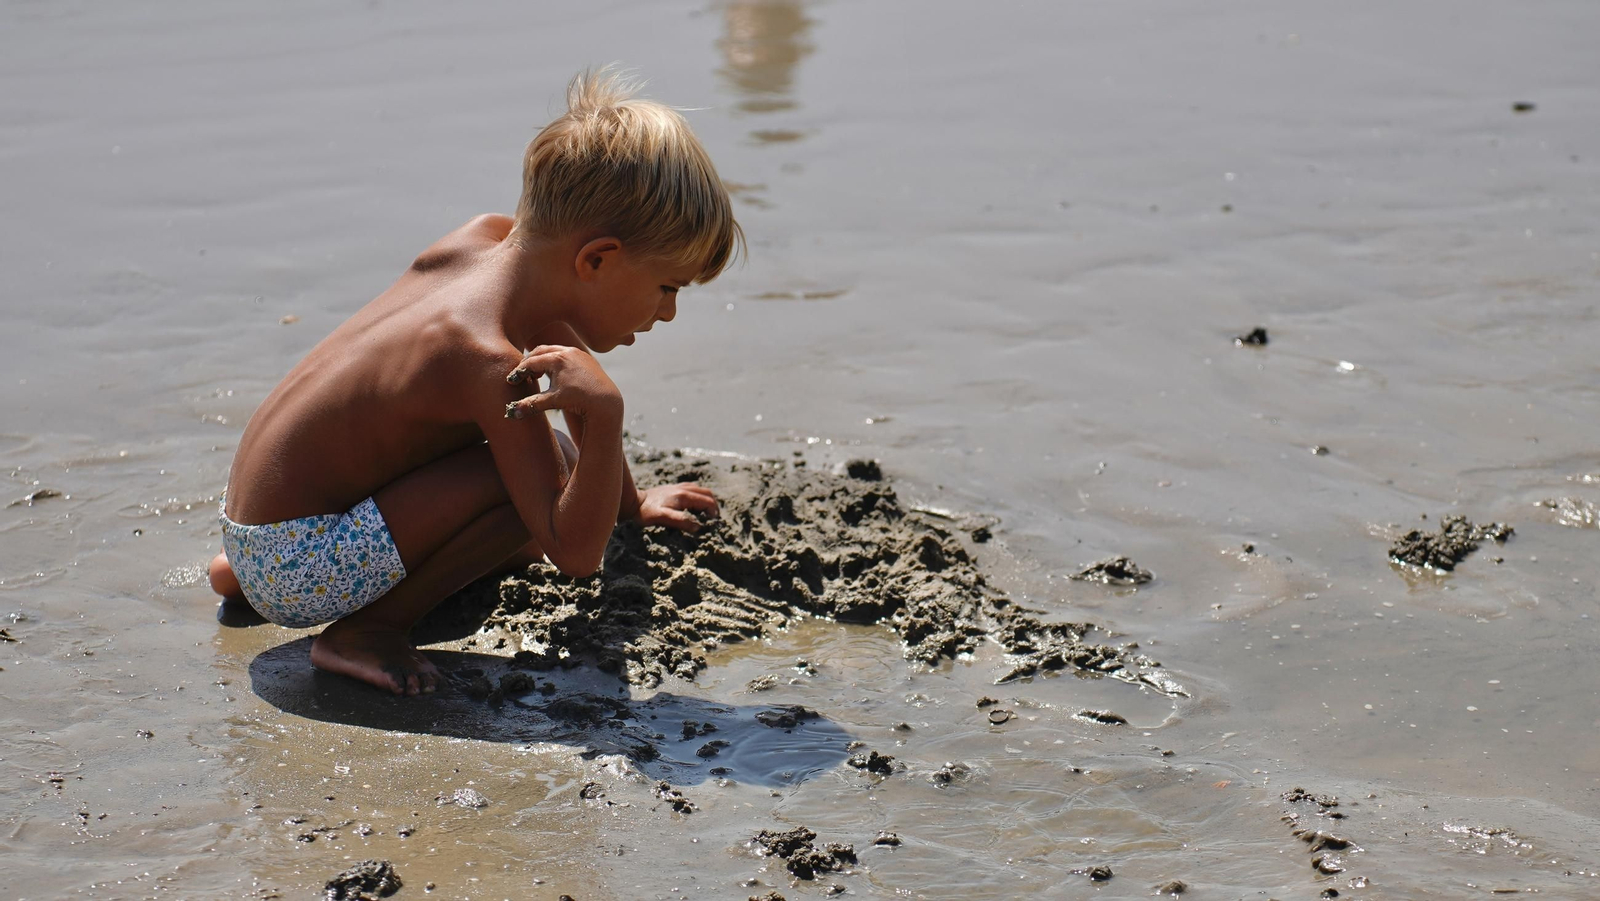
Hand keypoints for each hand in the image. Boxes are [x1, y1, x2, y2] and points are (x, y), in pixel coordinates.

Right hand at [505, 345, 621, 422]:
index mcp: (557, 359)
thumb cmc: (579, 401)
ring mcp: (578, 353)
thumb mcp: (553, 401)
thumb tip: (510, 413)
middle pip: (540, 352)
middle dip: (529, 363)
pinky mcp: (586, 358)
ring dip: (543, 361)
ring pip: (553, 351)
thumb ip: (531, 404)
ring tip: (537, 376)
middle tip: (522, 375)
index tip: (512, 381)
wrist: (606, 401)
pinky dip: (556, 361)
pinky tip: (555, 376)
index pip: (531, 362)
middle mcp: (568, 351)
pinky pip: (565, 354)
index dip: (519, 372)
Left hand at [636, 483, 718, 532]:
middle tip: (713, 519)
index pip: (707, 501)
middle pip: (707, 493)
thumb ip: (680, 521)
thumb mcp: (662, 518)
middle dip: (713, 506)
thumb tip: (697, 526)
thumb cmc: (646, 512)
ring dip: (707, 500)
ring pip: (700, 490)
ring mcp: (678, 487)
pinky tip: (694, 506)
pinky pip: (692, 489)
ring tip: (706, 514)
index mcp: (683, 496)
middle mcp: (683, 489)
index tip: (713, 524)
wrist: (632, 502)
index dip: (714, 512)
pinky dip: (699, 496)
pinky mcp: (673, 488)